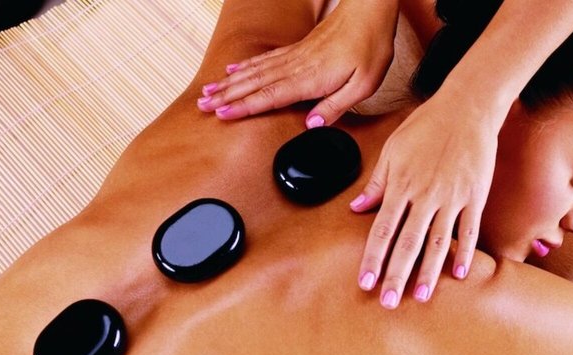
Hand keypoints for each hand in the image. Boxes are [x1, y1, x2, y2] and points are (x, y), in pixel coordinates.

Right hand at [196, 0, 398, 125]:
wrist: (369, 11)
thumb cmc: (369, 47)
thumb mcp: (363, 85)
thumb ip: (335, 106)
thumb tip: (311, 125)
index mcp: (311, 78)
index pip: (270, 95)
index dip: (245, 107)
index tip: (223, 114)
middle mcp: (296, 66)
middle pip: (254, 83)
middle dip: (227, 96)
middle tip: (203, 106)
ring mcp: (294, 56)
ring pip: (254, 71)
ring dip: (229, 83)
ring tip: (208, 92)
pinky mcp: (297, 49)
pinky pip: (264, 59)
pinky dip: (244, 66)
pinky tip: (232, 71)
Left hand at [353, 92, 498, 308]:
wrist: (467, 106)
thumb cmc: (426, 126)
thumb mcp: (392, 150)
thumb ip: (376, 183)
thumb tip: (356, 207)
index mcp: (401, 185)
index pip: (382, 230)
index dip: (373, 258)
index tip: (365, 282)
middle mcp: (425, 196)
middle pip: (408, 243)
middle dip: (397, 276)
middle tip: (389, 302)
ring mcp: (452, 197)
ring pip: (438, 242)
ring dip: (428, 272)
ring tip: (420, 297)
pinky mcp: (475, 196)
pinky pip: (470, 229)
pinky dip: (466, 252)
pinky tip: (460, 274)